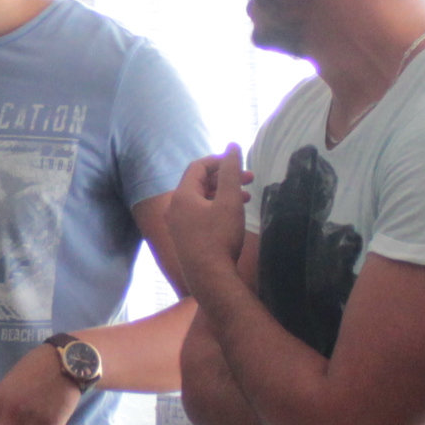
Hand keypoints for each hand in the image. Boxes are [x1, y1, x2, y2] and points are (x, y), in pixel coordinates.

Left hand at [164, 148, 249, 277]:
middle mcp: (175, 208)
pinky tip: (233, 215)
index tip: (239, 162)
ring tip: (246, 196)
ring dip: (223, 194)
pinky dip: (216, 208)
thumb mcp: (229, 201)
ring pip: (201, 199)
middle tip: (250, 178)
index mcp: (182, 196)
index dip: (219, 160)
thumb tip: (232, 146)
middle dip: (225, 178)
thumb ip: (231, 172)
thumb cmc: (220, 237)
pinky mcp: (185, 238)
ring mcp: (178, 225)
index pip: (198, 167)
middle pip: (199, 183)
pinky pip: (199, 214)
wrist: (210, 278)